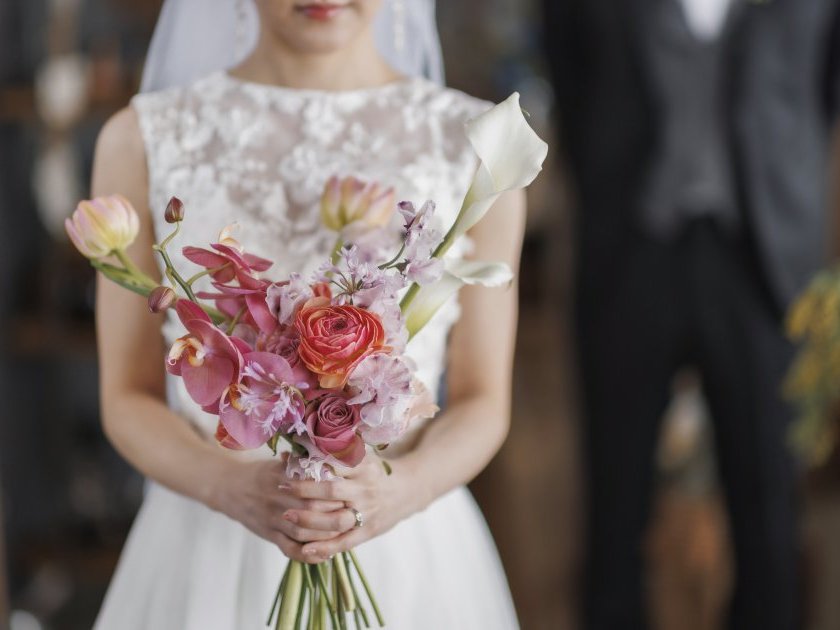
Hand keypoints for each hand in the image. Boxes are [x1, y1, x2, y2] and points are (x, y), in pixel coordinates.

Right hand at [208, 455, 345, 561]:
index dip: (333, 489)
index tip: (350, 490)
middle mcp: (277, 498)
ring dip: (325, 535)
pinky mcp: (268, 534)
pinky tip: (324, 554)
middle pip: (310, 510)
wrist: (228, 487)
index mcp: (282, 476)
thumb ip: (302, 461)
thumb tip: (331, 452)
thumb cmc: (261, 472)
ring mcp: (272, 518)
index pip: (312, 484)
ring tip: (344, 533)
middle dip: (334, 513)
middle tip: (354, 513)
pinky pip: (289, 548)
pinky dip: (308, 554)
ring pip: (302, 532)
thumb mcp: (279, 462)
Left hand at [280, 452, 417, 562]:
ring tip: (286, 515)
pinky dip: (324, 547)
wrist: (406, 491)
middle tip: (281, 488)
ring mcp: (367, 512)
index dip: (311, 465)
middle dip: (304, 491)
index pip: (334, 465)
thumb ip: (334, 454)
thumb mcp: (362, 456)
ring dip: (309, 519)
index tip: (288, 465)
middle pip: (331, 491)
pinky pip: (344, 542)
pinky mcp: (368, 531)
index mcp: (364, 467)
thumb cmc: (375, 472)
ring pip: (335, 520)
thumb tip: (296, 449)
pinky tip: (305, 548)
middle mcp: (365, 490)